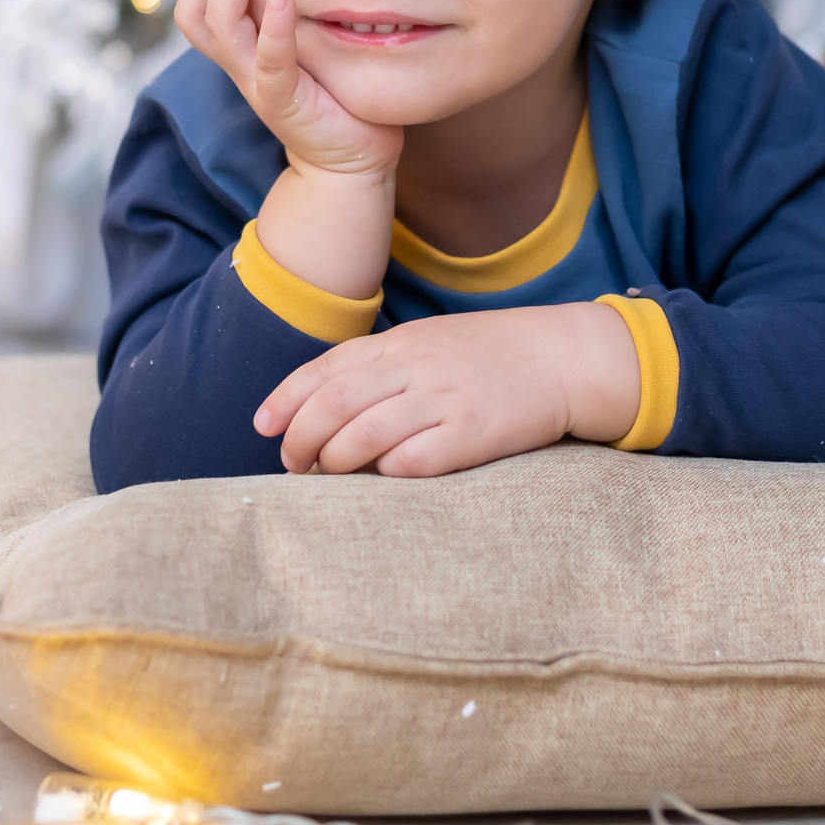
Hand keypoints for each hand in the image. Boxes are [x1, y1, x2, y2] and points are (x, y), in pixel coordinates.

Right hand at [175, 0, 401, 181]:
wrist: (350, 164)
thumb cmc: (334, 96)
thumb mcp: (306, 44)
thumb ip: (294, 11)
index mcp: (240, 51)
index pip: (196, 3)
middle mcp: (240, 66)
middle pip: (193, 11)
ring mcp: (258, 85)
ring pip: (218, 28)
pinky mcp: (284, 103)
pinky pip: (268, 63)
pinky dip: (272, 28)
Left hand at [255, 303, 642, 476]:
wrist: (560, 357)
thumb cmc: (489, 356)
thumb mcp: (429, 342)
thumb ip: (382, 365)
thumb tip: (328, 404)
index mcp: (399, 343)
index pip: (325, 369)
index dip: (287, 399)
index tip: (264, 427)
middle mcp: (414, 367)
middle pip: (334, 404)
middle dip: (302, 439)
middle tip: (293, 466)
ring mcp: (444, 399)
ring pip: (365, 434)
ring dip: (336, 462)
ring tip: (327, 478)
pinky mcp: (473, 433)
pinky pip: (415, 459)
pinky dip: (387, 473)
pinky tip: (380, 481)